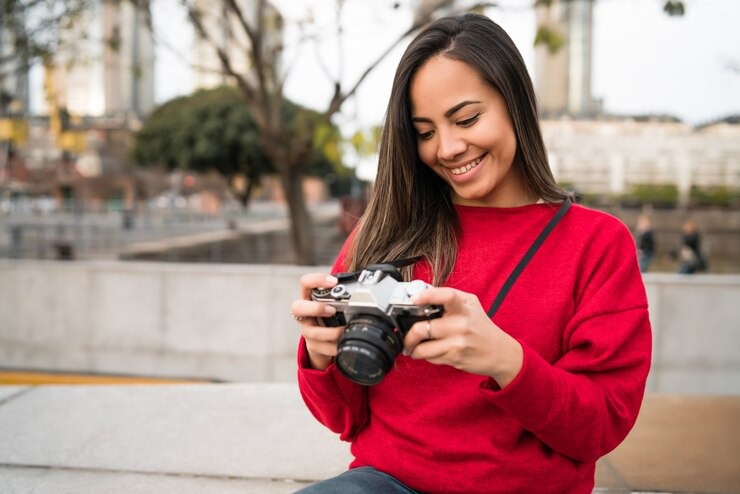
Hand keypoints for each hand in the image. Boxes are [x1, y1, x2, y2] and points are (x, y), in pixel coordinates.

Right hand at [291, 273, 342, 370]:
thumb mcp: (334, 302)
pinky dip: (333, 348)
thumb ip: (343, 294)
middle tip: (332, 310)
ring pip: (311, 332)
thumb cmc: (331, 317)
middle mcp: (305, 313)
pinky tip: (341, 345)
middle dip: (316, 308)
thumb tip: (367, 282)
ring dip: (329, 332)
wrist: (323, 341)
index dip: (317, 280)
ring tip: (342, 332)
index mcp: (309, 298)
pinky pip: (321, 348)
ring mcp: (307, 330)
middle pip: (297, 307)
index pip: (306, 283)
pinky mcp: (313, 345)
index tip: (333, 282)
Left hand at [402, 287, 522, 387]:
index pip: (446, 296)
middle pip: (423, 328)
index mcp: (463, 306)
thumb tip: (421, 293)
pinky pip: (431, 357)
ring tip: (412, 347)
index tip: (414, 299)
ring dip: (413, 349)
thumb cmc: (481, 327)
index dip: (427, 296)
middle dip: (409, 335)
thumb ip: (449, 298)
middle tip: (406, 336)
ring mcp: (458, 342)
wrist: (501, 352)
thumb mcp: (470, 305)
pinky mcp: (456, 357)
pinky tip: (429, 352)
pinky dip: (426, 355)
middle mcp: (461, 323)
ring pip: (423, 347)